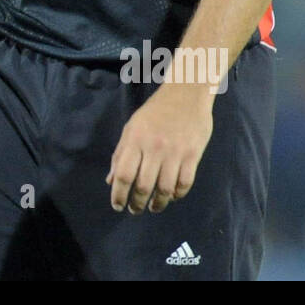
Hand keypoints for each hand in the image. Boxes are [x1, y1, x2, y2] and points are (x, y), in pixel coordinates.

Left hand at [105, 82, 213, 214]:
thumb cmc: (155, 111)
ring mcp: (175, 152)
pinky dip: (177, 195)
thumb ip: (120, 153)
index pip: (123, 174)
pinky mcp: (193, 155)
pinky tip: (172, 196)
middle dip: (137, 204)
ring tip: (153, 207)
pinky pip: (184, 183)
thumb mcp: (132, 127)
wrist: (186, 93)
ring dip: (158, 204)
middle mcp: (154, 148)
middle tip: (135, 210)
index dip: (118, 194)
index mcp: (135, 139)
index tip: (118, 206)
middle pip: (143, 186)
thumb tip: (111, 180)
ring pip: (165, 189)